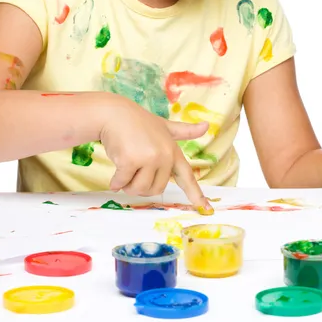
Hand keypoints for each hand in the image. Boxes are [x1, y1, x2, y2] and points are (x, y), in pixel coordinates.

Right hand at [100, 96, 212, 212]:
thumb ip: (184, 131)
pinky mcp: (131, 160)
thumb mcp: (165, 126)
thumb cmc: (139, 122)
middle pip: (156, 189)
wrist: (115, 113)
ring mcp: (149, 158)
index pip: (187, 177)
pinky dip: (115, 181)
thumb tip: (206, 126)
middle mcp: (164, 155)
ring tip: (125, 167)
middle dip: (141, 186)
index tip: (206, 209)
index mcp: (173, 151)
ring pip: (139, 189)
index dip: (196, 195)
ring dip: (127, 185)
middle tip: (133, 171)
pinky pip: (122, 182)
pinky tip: (115, 168)